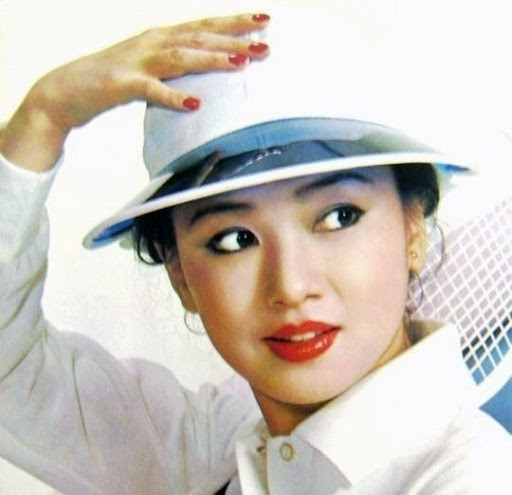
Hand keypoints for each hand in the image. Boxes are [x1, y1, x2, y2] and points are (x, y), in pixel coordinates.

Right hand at [0, 13, 269, 170]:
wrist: (64, 91)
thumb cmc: (111, 80)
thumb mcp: (148, 70)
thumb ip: (173, 69)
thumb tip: (204, 82)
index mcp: (159, 38)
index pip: (202, 26)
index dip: (232, 22)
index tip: (263, 20)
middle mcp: (151, 42)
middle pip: (198, 36)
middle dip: (233, 37)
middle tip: (265, 43)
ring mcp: (136, 61)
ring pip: (181, 56)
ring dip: (212, 59)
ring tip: (241, 63)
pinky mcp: (122, 84)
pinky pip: (151, 90)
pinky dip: (173, 97)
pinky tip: (195, 104)